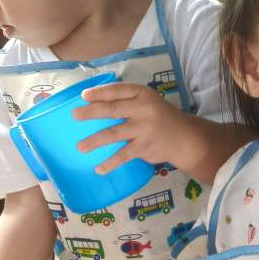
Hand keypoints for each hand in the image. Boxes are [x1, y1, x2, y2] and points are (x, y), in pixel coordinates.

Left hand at [71, 82, 190, 173]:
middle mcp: (143, 109)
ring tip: (80, 147)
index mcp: (142, 94)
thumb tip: (93, 102)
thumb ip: (127, 99)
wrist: (183, 137)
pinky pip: (123, 155)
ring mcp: (143, 129)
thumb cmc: (159, 117)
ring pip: (114, 133)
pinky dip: (110, 163)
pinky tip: (98, 168)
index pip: (117, 91)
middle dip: (91, 112)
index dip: (99, 92)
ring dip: (95, 141)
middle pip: (112, 109)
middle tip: (74, 115)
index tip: (83, 96)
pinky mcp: (144, 147)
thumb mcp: (147, 101)